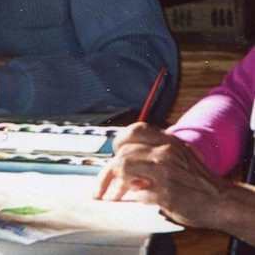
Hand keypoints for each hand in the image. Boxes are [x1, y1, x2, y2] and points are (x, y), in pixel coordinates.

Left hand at [93, 122, 232, 229]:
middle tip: (108, 181)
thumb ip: (152, 150)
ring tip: (118, 192)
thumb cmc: (196, 177)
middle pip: (122, 152)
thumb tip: (123, 155)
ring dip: (117, 182)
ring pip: (123, 167)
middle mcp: (164, 151)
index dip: (119, 142)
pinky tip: (138, 199)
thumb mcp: (177, 152)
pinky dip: (134, 197)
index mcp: (166, 140)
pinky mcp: (166, 192)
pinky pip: (137, 192)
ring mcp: (164, 171)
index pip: (132, 131)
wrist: (221, 199)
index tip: (114, 153)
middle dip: (110, 169)